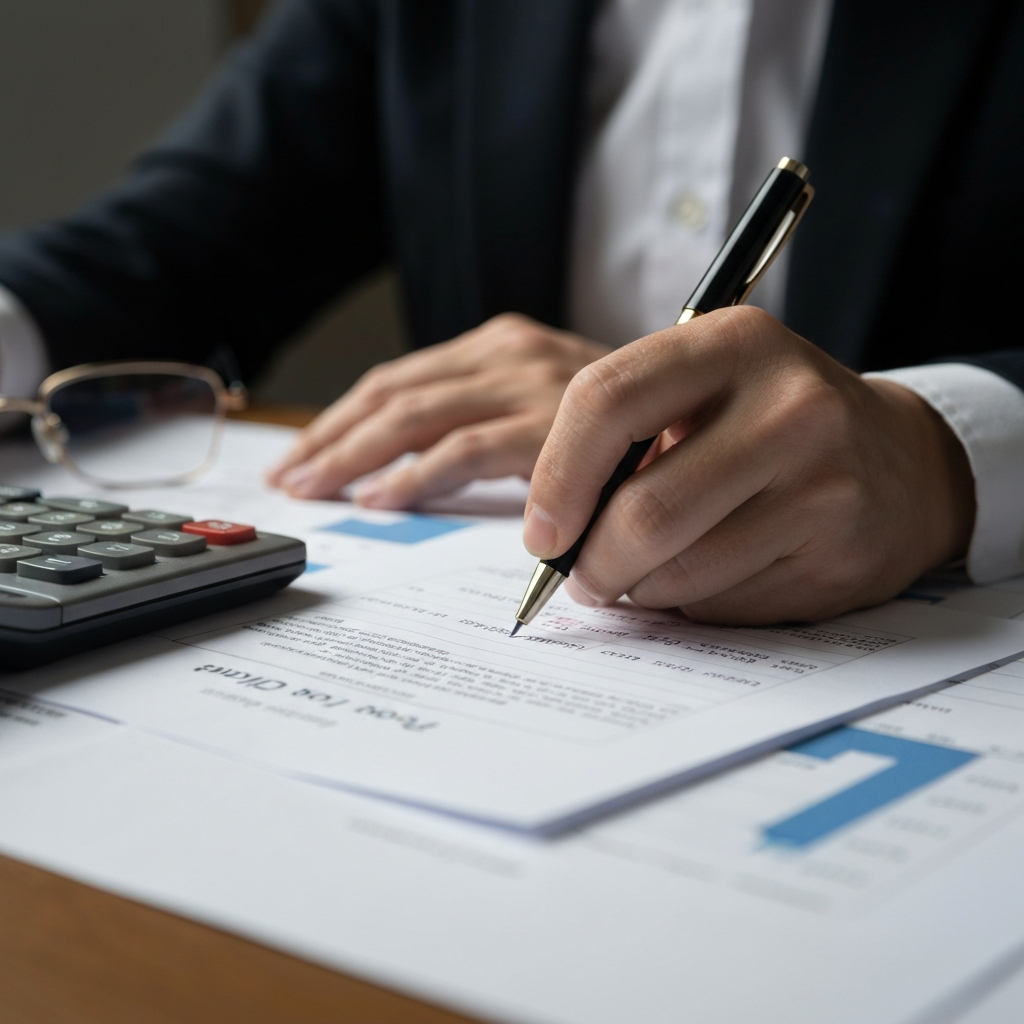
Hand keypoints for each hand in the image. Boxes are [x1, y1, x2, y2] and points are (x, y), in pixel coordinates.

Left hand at [266, 314, 610, 505]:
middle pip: (394, 392)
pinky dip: (416, 476)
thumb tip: (415, 468)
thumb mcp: (558, 411)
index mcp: (504, 345)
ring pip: (415, 416)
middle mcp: (511, 353)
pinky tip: (381, 499)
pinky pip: (465, 450)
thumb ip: (499, 426)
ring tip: (314, 487)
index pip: (403, 378)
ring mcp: (532, 384)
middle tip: (291, 477)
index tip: (305, 453)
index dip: (344, 417)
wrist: (724, 409)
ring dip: (354, 456)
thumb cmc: (638, 426)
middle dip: (332, 437)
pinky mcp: (555, 425)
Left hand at [523, 306, 975, 624]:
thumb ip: (626, 434)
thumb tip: (550, 528)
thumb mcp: (706, 392)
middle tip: (580, 577)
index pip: (605, 399)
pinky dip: (691, 604)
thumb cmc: (769, 427)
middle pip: (643, 510)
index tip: (541, 531)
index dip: (555, 477)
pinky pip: (724, 604)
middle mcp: (789, 404)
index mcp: (733, 344)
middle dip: (591, 562)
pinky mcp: (841, 552)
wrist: (899, 463)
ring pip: (679, 570)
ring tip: (642, 574)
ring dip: (638, 588)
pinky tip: (710, 577)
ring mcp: (824, 481)